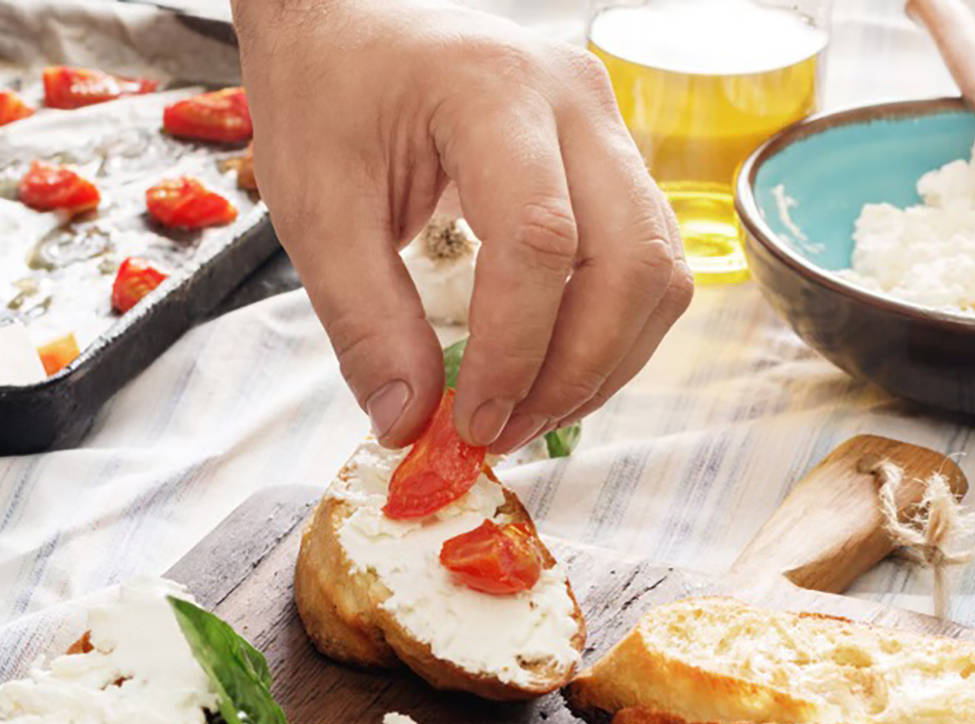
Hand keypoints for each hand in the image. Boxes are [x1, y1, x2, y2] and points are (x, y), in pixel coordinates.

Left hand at [232, 0, 691, 451]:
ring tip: (526, 412)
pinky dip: (610, 332)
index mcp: (491, 89)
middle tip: (505, 431)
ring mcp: (606, 124)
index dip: (516, 350)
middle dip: (579, 369)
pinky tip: (548, 369)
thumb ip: (363, 318)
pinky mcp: (611, 157)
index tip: (470, 421)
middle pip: (632, 258)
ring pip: (659, 268)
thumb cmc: (326, 91)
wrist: (345, 18)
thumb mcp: (315, 207)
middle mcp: (573, 98)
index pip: (541, 239)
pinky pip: (645, 261)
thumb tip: (409, 423)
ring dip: (605, 361)